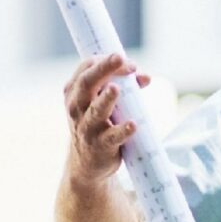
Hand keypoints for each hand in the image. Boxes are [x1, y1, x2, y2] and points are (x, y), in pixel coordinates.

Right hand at [63, 54, 151, 185]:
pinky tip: (133, 124)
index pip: (86, 68)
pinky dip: (122, 130)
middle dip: (103, 69)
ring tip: (116, 88)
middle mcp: (77, 108)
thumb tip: (145, 77)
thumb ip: (124, 86)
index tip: (125, 59)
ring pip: (96, 110)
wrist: (87, 163)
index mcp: (75, 93)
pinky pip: (111, 137)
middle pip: (87, 83)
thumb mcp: (104, 103)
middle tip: (120, 58)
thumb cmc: (98, 124)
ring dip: (107, 98)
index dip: (105, 60)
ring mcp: (87, 128)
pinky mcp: (101, 146)